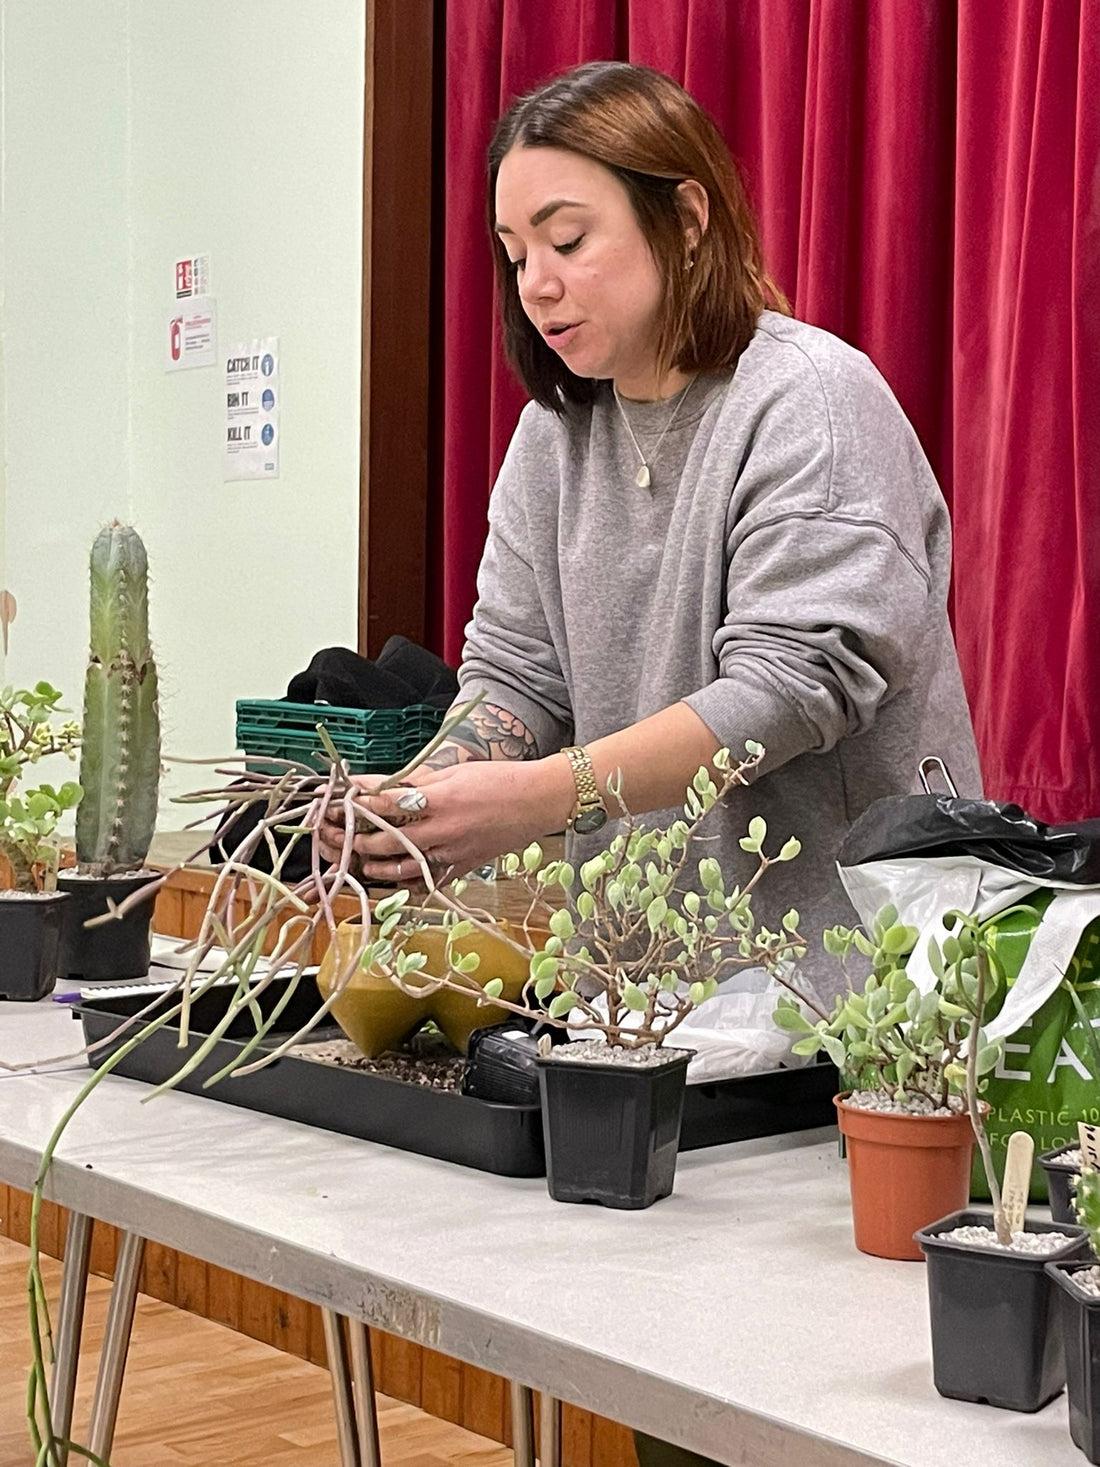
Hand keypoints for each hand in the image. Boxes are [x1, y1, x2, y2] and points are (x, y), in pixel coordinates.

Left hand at [325, 758, 571, 886]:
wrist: (538, 801)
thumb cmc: (500, 780)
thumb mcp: (456, 772)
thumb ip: (417, 781)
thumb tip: (383, 784)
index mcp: (439, 800)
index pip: (386, 803)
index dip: (357, 803)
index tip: (338, 800)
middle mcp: (442, 830)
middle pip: (385, 840)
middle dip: (354, 838)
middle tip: (334, 834)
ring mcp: (452, 853)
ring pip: (402, 868)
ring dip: (374, 865)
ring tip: (358, 860)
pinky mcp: (463, 867)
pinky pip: (428, 882)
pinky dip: (406, 883)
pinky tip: (390, 880)